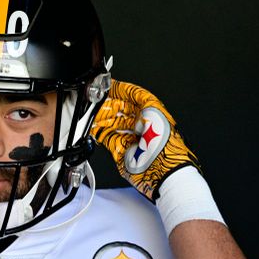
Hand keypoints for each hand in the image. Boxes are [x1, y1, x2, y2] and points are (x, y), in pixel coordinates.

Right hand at [91, 80, 199, 201]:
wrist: (164, 171)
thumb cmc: (165, 141)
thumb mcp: (153, 110)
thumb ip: (137, 96)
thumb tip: (121, 87)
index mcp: (151, 113)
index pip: (131, 98)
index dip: (118, 91)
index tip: (107, 87)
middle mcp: (141, 126)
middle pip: (120, 111)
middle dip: (107, 105)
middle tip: (96, 100)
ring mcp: (132, 140)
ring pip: (112, 124)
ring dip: (101, 118)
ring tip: (93, 113)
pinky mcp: (123, 153)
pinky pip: (108, 140)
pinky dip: (100, 133)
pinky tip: (94, 128)